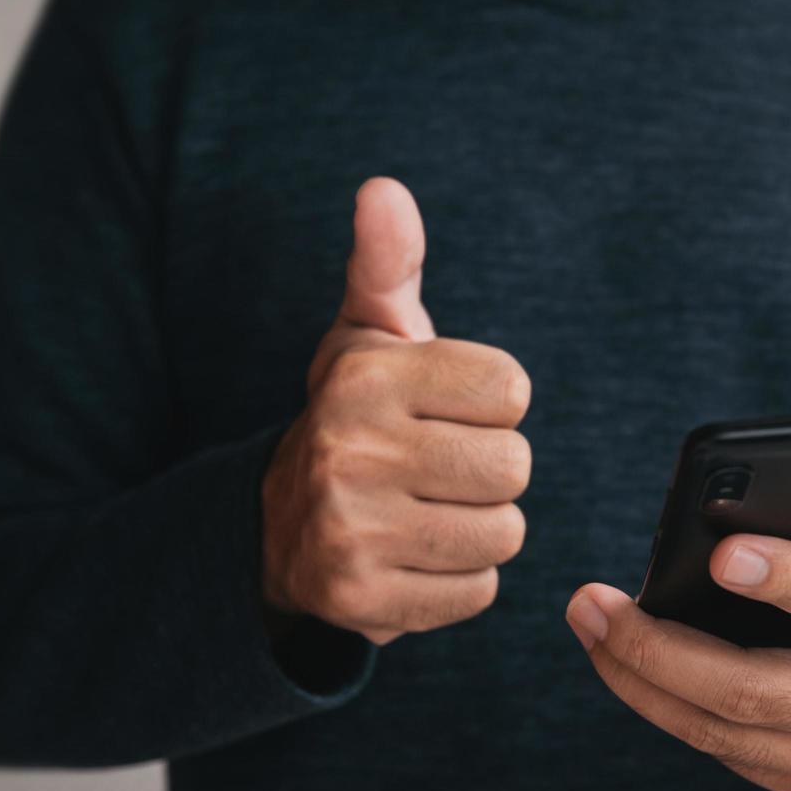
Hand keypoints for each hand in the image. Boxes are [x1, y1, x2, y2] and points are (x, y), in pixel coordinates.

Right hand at [261, 177, 532, 644]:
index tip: (445, 409)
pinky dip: (459, 581)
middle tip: (437, 467)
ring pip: (505, 532)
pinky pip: (480, 591)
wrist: (276, 528)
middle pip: (515, 464)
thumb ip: (388, 261)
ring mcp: (352, 531)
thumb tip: (383, 190)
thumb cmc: (355, 415)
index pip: (511, 388)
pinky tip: (413, 556)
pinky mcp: (364, 601)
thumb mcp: (366, 335)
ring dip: (478, 527)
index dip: (491, 403)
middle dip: (490, 469)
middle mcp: (350, 450)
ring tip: (425, 510)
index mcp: (364, 376)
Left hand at [565, 524, 790, 790]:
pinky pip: (726, 751)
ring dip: (642, 682)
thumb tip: (742, 495)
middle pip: (757, 690)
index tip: (721, 553)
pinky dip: (668, 707)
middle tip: (594, 602)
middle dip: (661, 648)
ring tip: (592, 627)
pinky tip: (628, 665)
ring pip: (725, 731)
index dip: (790, 577)